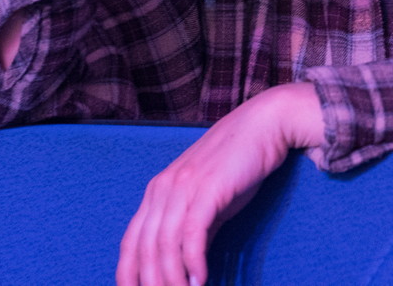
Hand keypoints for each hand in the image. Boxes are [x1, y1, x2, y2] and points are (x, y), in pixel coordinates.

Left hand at [116, 83, 324, 285]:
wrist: (264, 124)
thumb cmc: (238, 163)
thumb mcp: (208, 198)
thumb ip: (194, 226)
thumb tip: (188, 263)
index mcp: (157, 191)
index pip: (131, 241)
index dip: (128, 274)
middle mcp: (163, 188)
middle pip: (144, 248)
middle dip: (151, 282)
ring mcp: (184, 186)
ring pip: (164, 244)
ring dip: (171, 278)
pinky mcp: (208, 188)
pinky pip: (192, 233)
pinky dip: (193, 261)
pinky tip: (200, 279)